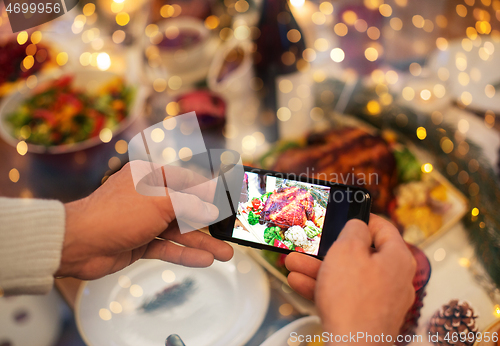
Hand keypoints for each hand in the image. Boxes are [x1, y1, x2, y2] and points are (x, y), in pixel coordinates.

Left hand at [56, 161, 233, 279]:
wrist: (78, 244)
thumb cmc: (115, 214)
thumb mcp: (160, 203)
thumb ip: (190, 204)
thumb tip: (212, 206)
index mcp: (151, 176)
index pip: (188, 180)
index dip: (210, 191)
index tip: (230, 200)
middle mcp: (149, 196)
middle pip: (187, 208)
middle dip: (210, 222)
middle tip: (230, 231)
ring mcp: (145, 220)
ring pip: (180, 231)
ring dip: (202, 243)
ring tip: (225, 254)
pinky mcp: (140, 241)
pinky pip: (167, 246)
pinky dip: (185, 253)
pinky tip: (204, 260)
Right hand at [285, 214, 415, 343]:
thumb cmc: (353, 298)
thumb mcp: (347, 250)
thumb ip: (353, 230)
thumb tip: (358, 225)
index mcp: (397, 258)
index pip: (383, 228)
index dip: (361, 218)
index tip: (344, 215)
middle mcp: (394, 279)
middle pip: (359, 255)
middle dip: (327, 249)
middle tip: (311, 244)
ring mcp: (381, 300)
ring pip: (347, 276)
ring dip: (318, 268)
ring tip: (293, 263)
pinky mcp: (367, 316)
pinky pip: (344, 295)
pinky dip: (323, 287)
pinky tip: (299, 282)